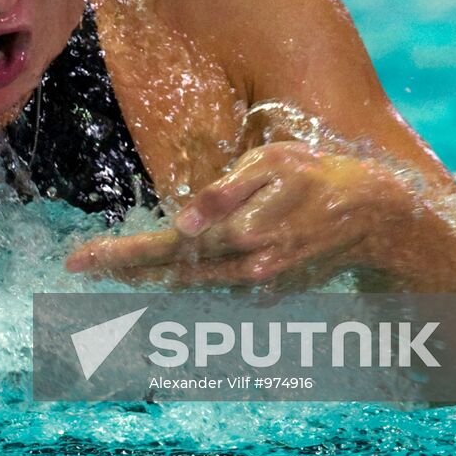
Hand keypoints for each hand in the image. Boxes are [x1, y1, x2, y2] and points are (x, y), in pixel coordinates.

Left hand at [64, 142, 410, 288]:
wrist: (376, 217)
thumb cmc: (319, 175)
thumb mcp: (272, 164)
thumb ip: (224, 194)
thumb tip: (182, 222)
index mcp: (240, 234)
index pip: (166, 247)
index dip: (121, 254)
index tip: (79, 259)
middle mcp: (245, 269)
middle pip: (170, 273)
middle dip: (124, 268)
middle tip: (81, 264)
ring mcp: (258, 286)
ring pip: (190, 285)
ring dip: (150, 277)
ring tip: (112, 268)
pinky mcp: (269, 291)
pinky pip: (218, 285)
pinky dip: (188, 278)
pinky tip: (164, 269)